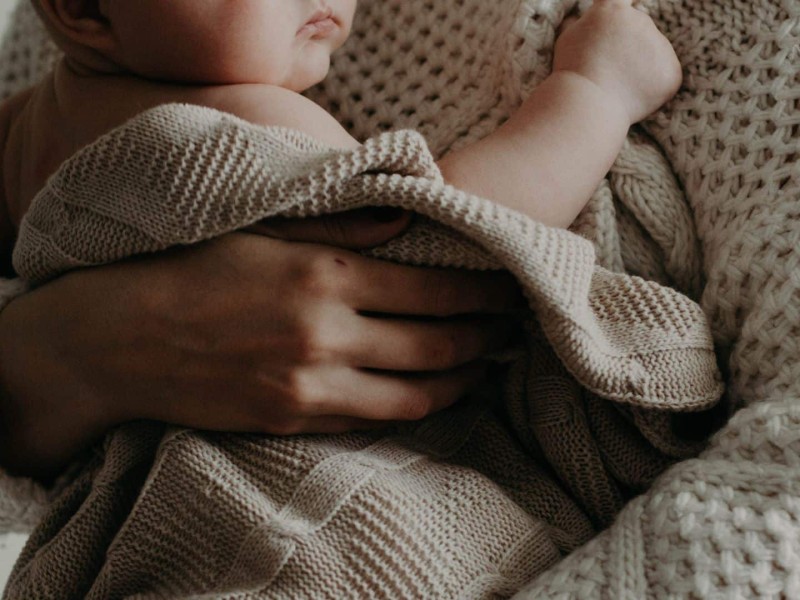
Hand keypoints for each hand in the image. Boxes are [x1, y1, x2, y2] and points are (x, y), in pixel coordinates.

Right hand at [0, 209, 520, 478]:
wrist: (119, 339)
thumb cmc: (190, 269)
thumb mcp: (262, 227)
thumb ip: (341, 223)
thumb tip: (408, 219)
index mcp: (325, 274)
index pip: (434, 290)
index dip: (483, 292)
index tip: (510, 288)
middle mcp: (327, 334)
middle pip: (438, 344)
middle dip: (486, 337)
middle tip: (512, 330)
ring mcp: (312, 386)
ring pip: (415, 394)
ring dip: (461, 380)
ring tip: (484, 365)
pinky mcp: (294, 420)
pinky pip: (373, 420)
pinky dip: (412, 407)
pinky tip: (430, 392)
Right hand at [553, 0, 681, 122]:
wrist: (588, 104)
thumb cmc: (572, 73)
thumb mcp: (567, 38)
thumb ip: (581, 23)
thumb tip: (584, 18)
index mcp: (613, 10)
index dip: (625, 3)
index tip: (628, 4)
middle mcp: (641, 21)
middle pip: (638, 29)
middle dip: (627, 46)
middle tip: (608, 70)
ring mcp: (660, 46)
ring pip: (653, 55)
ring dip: (640, 68)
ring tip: (617, 87)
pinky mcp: (671, 72)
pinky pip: (664, 77)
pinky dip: (651, 88)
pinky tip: (631, 97)